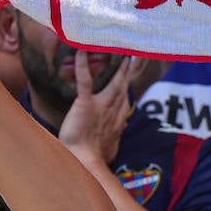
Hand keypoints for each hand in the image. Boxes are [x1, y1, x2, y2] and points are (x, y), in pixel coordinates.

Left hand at [59, 51, 132, 166]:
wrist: (84, 161)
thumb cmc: (94, 159)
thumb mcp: (110, 147)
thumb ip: (115, 135)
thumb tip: (122, 128)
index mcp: (117, 121)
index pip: (124, 100)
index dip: (127, 87)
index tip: (129, 76)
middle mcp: (113, 111)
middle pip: (122, 88)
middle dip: (126, 72)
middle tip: (129, 56)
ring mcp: (101, 106)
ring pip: (112, 83)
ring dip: (115, 67)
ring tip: (115, 50)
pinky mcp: (86, 104)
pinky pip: (85, 82)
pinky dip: (83, 67)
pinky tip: (80, 52)